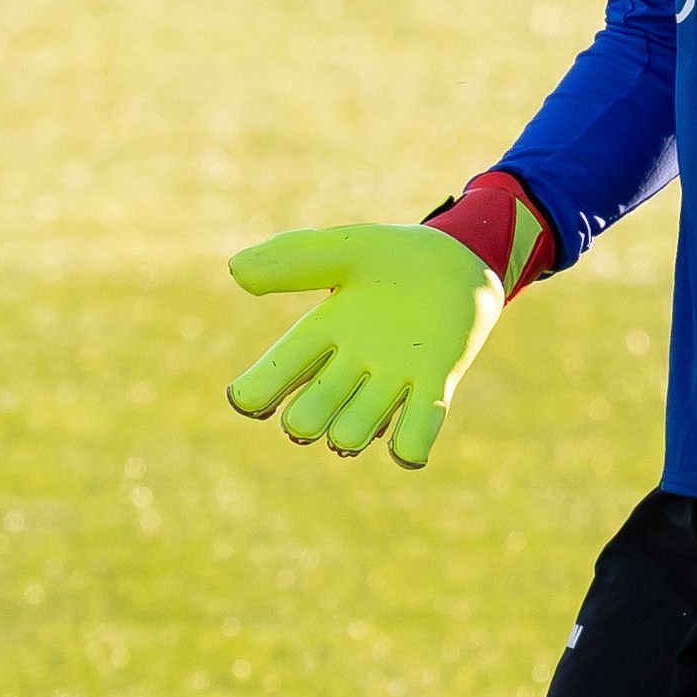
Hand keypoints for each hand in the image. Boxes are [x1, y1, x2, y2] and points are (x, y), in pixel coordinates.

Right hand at [223, 172, 552, 467]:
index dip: (256, 393)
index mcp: (321, 333)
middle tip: (308, 420)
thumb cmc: (395, 256)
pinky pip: (414, 435)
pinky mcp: (435, 386)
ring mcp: (393, 381)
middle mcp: (350, 366)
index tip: (249, 399)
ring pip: (354, 431)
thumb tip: (235, 271)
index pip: (274, 374)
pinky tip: (406, 447)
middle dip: (304, 422)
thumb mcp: (346, 247)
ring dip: (350, 434)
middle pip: (309, 415)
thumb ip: (294, 258)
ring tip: (349, 433)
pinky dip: (408, 448)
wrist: (461, 257)